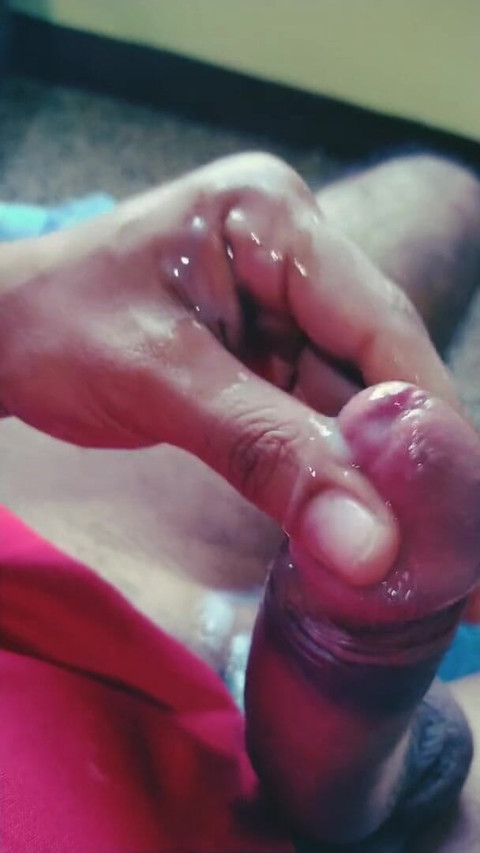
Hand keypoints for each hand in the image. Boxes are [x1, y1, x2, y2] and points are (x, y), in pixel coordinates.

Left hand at [0, 154, 456, 584]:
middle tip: (448, 548)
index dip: (427, 416)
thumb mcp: (161, 382)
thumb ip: (267, 454)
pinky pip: (313, 414)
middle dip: (406, 455)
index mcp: (271, 218)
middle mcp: (290, 253)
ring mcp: (279, 305)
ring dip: (375, 472)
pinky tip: (362, 521)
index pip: (379, 318)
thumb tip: (370, 545)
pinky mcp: (262, 353)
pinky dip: (332, 470)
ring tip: (419, 550)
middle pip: (376, 361)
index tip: (463, 505)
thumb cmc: (57, 330)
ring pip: (351, 396)